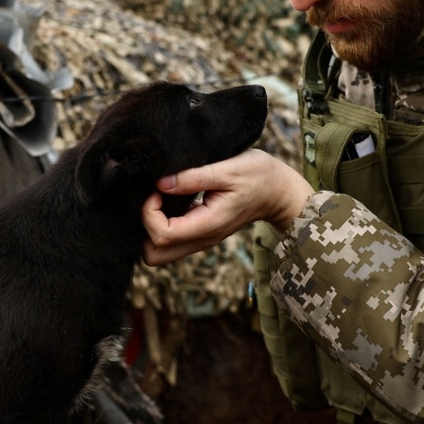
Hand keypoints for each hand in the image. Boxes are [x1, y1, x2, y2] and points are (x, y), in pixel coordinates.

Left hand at [141, 149, 312, 265]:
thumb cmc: (258, 176)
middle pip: (153, 254)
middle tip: (155, 197)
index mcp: (207, 225)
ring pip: (159, 250)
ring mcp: (200, 239)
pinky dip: (162, 222)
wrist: (279, 191)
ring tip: (165, 196)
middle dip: (145, 226)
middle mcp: (201, 239)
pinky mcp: (199, 233)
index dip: (149, 211)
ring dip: (153, 225)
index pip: (161, 234)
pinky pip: (170, 238)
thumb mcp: (229, 169)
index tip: (159, 188)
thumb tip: (161, 183)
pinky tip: (173, 198)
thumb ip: (194, 177)